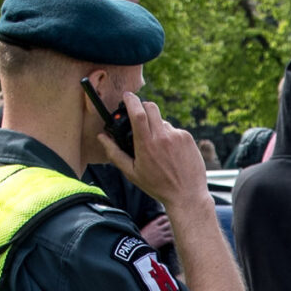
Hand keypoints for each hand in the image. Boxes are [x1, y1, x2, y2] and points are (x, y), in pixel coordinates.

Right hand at [98, 90, 204, 210]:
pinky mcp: (188, 138)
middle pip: (150, 107)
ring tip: (159, 148)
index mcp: (145, 144)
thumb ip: (114, 153)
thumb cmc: (157, 186)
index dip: (131, 100)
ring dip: (157, 127)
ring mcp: (177, 136)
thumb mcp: (131, 172)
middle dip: (143, 107)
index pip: (137, 112)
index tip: (127, 96)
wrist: (187, 195)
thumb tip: (102, 137)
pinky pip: (175, 130)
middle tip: (139, 116)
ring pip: (162, 120)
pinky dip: (170, 136)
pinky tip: (171, 153)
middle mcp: (162, 137)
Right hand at [136, 213, 172, 248]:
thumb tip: (153, 226)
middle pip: (168, 224)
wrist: (139, 246)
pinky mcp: (162, 241)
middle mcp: (158, 228)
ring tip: (173, 235)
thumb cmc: (140, 238)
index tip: (168, 220)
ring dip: (172, 233)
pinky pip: (171, 239)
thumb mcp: (144, 229)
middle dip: (171, 226)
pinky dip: (173, 240)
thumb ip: (150, 226)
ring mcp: (161, 234)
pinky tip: (173, 242)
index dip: (167, 219)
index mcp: (152, 224)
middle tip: (172, 228)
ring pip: (171, 231)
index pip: (162, 218)